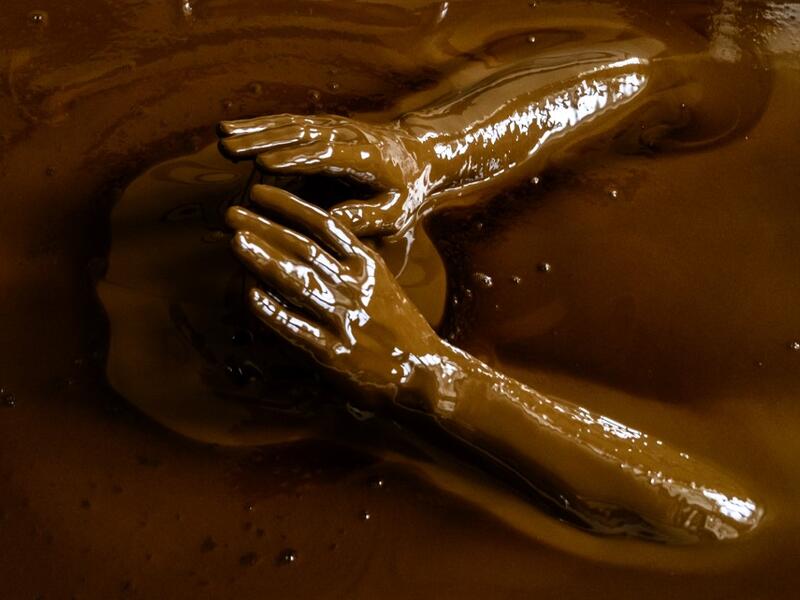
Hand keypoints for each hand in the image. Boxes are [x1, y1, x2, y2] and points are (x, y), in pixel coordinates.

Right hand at [220, 115, 427, 236]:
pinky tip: (229, 131)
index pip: (327, 155)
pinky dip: (258, 126)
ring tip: (221, 139)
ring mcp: (331, 127)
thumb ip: (367, 216)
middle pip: (301, 135)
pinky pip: (286, 125)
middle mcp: (346, 135)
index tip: (263, 167)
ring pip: (289, 125)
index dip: (295, 160)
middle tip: (230, 152)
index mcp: (366, 157)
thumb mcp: (397, 212)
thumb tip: (331, 221)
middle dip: (264, 142)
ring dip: (254, 131)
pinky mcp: (320, 127)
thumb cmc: (406, 191)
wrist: (417, 155)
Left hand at [226, 184, 446, 404]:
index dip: (288, 206)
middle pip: (303, 249)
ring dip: (264, 260)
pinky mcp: (334, 354)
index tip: (260, 191)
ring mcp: (344, 320)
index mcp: (368, 265)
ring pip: (298, 282)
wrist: (425, 374)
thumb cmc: (398, 329)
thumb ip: (349, 262)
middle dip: (265, 228)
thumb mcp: (381, 284)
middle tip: (232, 213)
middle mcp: (355, 287)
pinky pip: (296, 328)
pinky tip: (250, 295)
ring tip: (236, 242)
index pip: (324, 225)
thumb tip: (304, 240)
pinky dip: (272, 311)